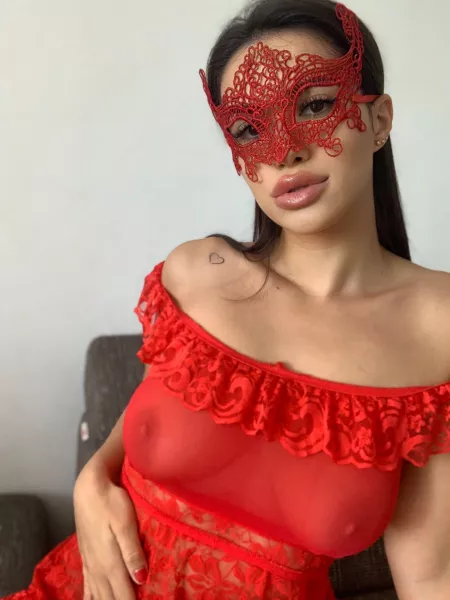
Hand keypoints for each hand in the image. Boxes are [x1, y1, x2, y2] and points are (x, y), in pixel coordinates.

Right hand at [74, 460, 147, 599]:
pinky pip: (87, 585)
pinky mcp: (86, 556)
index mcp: (110, 562)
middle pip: (110, 597)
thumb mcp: (125, 523)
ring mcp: (90, 562)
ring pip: (98, 594)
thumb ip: (132, 552)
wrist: (89, 488)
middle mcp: (98, 567)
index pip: (124, 594)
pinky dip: (91, 596)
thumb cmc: (111, 502)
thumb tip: (141, 580)